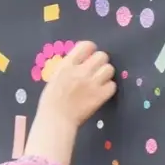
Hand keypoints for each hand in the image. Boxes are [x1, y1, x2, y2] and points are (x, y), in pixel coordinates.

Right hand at [24, 42, 115, 164]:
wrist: (56, 118)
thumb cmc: (51, 100)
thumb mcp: (56, 76)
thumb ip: (69, 67)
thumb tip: (80, 62)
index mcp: (68, 64)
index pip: (86, 46)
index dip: (91, 50)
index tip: (89, 56)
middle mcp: (81, 70)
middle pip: (102, 56)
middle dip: (101, 62)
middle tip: (97, 70)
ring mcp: (92, 83)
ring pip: (109, 69)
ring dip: (106, 74)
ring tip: (100, 81)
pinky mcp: (100, 96)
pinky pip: (112, 86)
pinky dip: (109, 88)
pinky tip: (102, 92)